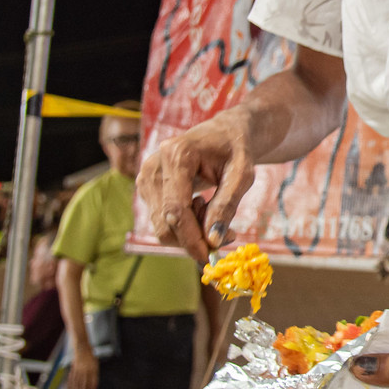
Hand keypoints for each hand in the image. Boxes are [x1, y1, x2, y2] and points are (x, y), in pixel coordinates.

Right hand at [69, 344, 98, 388]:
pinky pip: (73, 376)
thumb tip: (93, 381)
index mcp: (94, 368)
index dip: (93, 388)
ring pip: (79, 381)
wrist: (82, 346)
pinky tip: (72, 386)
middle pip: (86, 382)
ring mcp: (80, 368)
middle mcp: (87, 369)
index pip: (94, 380)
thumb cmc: (90, 355)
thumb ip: (94, 371)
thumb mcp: (95, 362)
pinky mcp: (75, 367)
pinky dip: (72, 382)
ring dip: (78, 388)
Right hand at [140, 111, 255, 261]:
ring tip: (213, 210)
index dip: (190, 237)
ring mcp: (146, 176)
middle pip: (165, 222)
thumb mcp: (242, 175)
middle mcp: (154, 165)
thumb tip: (212, 240)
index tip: (208, 255)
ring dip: (189, 232)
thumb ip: (226, 206)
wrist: (223, 133)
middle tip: (225, 234)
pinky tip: (200, 206)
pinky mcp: (146, 186)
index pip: (176, 209)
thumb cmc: (235, 150)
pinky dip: (182, 225)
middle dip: (193, 238)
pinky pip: (161, 220)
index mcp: (177, 155)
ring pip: (161, 226)